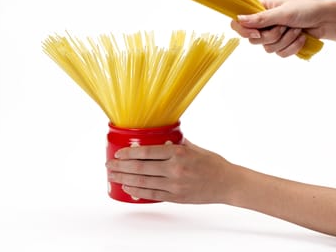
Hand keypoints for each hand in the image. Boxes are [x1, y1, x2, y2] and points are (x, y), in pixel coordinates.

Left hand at [105, 139, 237, 203]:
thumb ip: (175, 143)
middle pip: (140, 168)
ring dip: (124, 179)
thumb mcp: (193, 147)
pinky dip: (137, 191)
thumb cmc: (211, 163)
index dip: (129, 154)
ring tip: (112, 176)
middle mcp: (174, 169)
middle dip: (121, 167)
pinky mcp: (176, 197)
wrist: (227, 183)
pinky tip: (127, 188)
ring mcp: (175, 185)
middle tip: (108, 165)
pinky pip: (152, 195)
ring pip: (143, 182)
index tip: (118, 154)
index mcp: (178, 153)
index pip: (147, 152)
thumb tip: (158, 138)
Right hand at [231, 0, 327, 56]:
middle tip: (285, 26)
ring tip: (297, 29)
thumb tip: (239, 19)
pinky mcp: (281, 45)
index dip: (244, 30)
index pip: (238, 22)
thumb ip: (261, 18)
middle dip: (273, 35)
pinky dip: (292, 47)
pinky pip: (279, 54)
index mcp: (259, 8)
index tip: (257, 33)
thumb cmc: (306, 9)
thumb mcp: (283, 12)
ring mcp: (271, 34)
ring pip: (267, 48)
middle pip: (253, 39)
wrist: (327, 20)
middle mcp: (262, 22)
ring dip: (285, 40)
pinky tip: (301, 37)